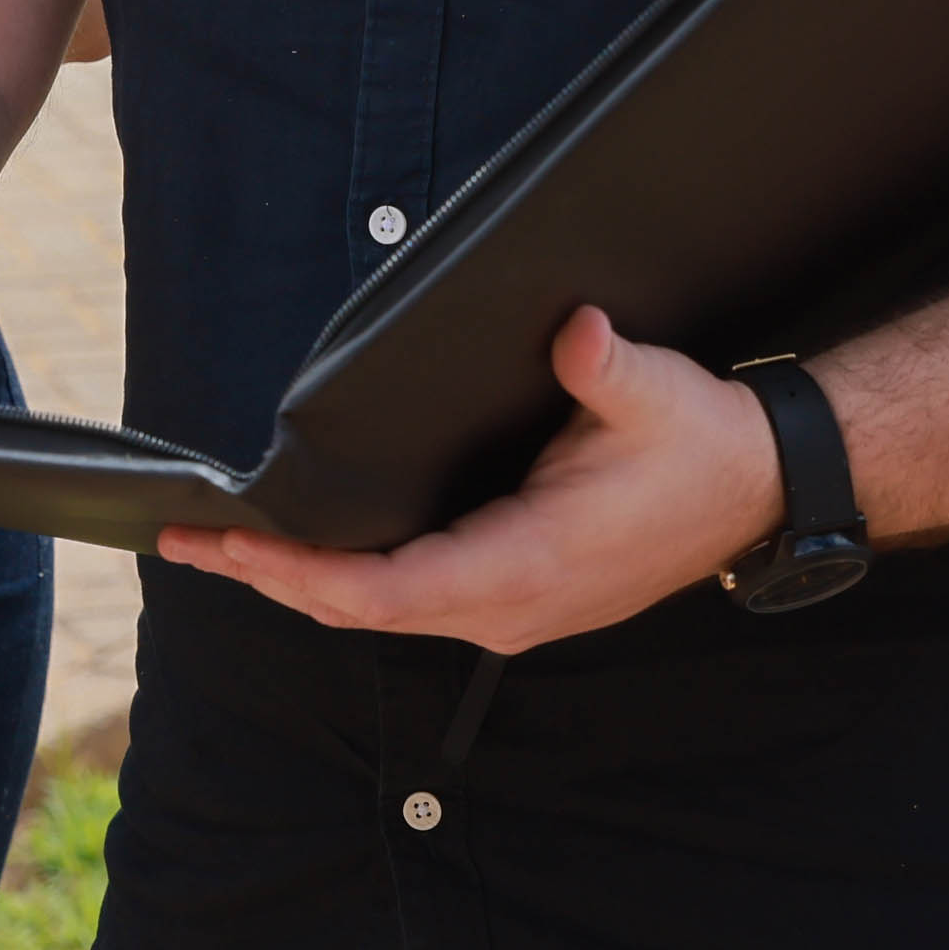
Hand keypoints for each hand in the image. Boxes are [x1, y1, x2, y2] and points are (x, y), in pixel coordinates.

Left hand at [157, 308, 783, 654]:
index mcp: (531, 562)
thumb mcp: (656, 392)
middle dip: (273, 579)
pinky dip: (349, 586)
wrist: (760, 485)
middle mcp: (513, 605)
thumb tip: (574, 335)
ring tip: (225, 551)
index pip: (391, 590)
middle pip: (365, 612)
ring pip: (384, 614)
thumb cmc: (702, 441)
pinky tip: (309, 561)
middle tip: (188, 544)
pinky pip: (414, 604)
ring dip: (303, 586)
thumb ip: (607, 368)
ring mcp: (516, 610)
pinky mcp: (520, 597)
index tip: (235, 544)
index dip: (304, 573)